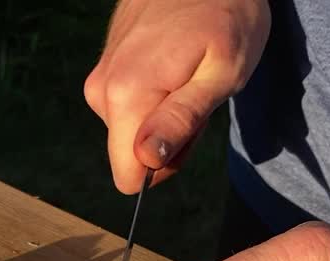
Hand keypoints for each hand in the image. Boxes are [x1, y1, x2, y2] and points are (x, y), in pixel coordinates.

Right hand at [84, 0, 269, 192]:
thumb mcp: (222, 75)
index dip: (166, 164)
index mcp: (127, 96)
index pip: (128, 176)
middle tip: (198, 96)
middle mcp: (101, 90)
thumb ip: (182, 121)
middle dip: (167, 138)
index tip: (192, 131)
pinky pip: (125, 105)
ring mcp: (100, 76)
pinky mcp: (105, 66)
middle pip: (130, 153)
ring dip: (163, 115)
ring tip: (188, 74)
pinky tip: (174, 63)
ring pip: (129, 130)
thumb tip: (147, 160)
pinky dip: (154, 94)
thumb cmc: (228, 16)